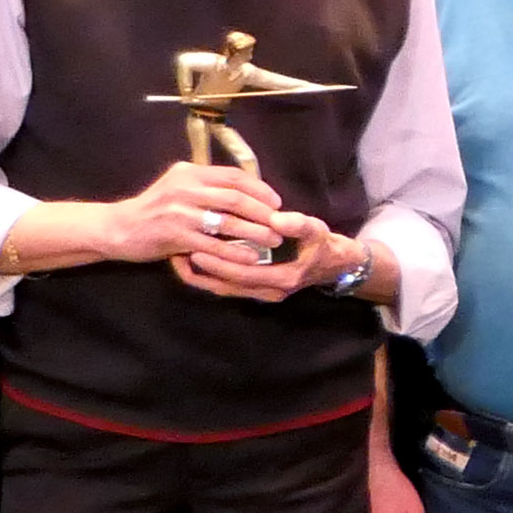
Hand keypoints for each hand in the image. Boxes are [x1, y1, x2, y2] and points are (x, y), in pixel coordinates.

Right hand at [103, 159, 292, 271]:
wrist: (120, 227)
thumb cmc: (154, 208)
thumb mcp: (178, 186)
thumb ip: (205, 184)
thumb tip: (244, 189)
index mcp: (190, 172)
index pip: (232, 176)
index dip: (258, 188)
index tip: (276, 201)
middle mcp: (185, 188)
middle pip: (234, 197)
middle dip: (262, 211)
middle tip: (281, 222)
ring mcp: (179, 212)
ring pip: (227, 221)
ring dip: (254, 231)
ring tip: (272, 239)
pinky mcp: (174, 235)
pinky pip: (212, 245)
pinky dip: (234, 251)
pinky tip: (249, 258)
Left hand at [172, 207, 355, 305]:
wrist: (335, 264)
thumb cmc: (323, 244)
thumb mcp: (316, 230)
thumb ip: (297, 225)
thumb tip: (275, 219)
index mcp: (283, 278)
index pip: (244, 274)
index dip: (219, 264)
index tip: (196, 250)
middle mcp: (270, 291)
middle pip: (228, 285)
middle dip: (201, 272)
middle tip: (178, 253)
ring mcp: (262, 293)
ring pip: (224, 289)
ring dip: (201, 276)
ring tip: (178, 258)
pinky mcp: (256, 289)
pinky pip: (228, 286)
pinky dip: (210, 277)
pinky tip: (193, 263)